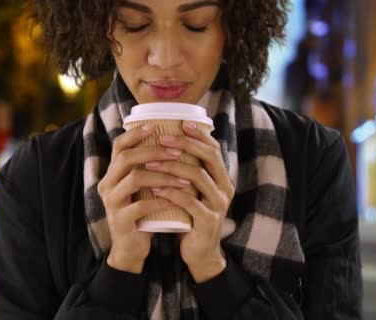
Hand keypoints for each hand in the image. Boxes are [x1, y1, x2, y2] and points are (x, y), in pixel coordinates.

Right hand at [97, 124, 189, 272]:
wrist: (131, 248)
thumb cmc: (142, 213)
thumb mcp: (143, 189)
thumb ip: (149, 169)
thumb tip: (173, 142)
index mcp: (112, 174)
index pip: (119, 146)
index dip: (136, 134)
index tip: (156, 127)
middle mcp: (107, 185)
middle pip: (126, 158)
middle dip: (153, 152)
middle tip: (177, 152)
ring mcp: (112, 203)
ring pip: (135, 179)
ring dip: (162, 176)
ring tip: (183, 177)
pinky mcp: (121, 221)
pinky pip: (141, 206)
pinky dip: (161, 200)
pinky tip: (176, 199)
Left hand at [145, 121, 234, 281]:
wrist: (200, 253)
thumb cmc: (192, 217)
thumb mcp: (193, 192)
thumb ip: (189, 172)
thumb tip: (169, 144)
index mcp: (222, 179)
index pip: (214, 149)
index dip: (199, 135)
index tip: (181, 123)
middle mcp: (224, 189)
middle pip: (208, 157)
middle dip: (185, 145)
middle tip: (162, 139)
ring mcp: (218, 205)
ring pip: (197, 177)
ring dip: (172, 167)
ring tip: (151, 163)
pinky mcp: (208, 221)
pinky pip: (190, 202)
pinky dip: (171, 193)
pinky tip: (155, 189)